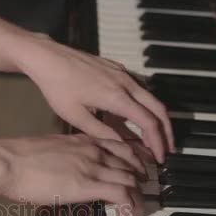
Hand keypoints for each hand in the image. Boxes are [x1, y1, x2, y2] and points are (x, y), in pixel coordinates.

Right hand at [0, 134, 146, 215]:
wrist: (8, 162)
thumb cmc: (19, 158)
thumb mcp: (49, 149)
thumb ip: (66, 156)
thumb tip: (68, 168)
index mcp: (83, 140)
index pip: (120, 145)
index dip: (135, 158)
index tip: (139, 169)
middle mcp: (93, 150)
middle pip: (131, 162)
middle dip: (142, 177)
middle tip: (145, 190)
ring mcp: (92, 166)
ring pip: (130, 178)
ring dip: (139, 194)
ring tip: (140, 207)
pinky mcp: (87, 185)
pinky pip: (120, 193)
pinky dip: (129, 204)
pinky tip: (129, 214)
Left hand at [11, 34, 173, 162]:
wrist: (48, 58)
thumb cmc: (58, 87)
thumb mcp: (76, 116)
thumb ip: (102, 133)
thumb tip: (122, 147)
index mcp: (117, 97)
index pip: (149, 122)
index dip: (158, 142)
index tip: (160, 157)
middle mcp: (126, 83)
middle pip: (159, 109)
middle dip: (166, 132)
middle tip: (167, 150)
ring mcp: (123, 74)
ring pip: (151, 98)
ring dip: (156, 119)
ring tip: (154, 139)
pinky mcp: (117, 69)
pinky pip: (139, 90)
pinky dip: (145, 106)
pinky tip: (136, 119)